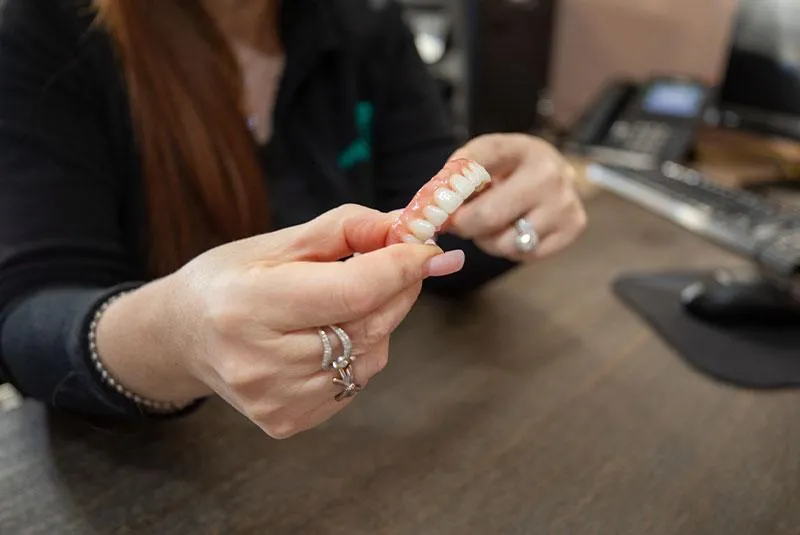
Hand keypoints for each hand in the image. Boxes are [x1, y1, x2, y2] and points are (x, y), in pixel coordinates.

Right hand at [98, 205, 463, 438]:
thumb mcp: (278, 241)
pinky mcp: (287, 421)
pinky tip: (332, 335)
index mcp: (249, 305)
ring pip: (370, 355)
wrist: (183, 338)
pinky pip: (356, 381)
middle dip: (398, 288)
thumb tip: (406, 229)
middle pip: (368, 324)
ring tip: (348, 300)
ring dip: (380, 321)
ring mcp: (275, 399)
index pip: (350, 291)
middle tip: (405, 262)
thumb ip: (346, 228)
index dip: (400, 268)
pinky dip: (361, 351)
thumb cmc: (228, 281)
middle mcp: (260, 362)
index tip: (431, 250)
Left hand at [448, 133, 586, 260]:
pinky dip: (513, 249)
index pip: (474, 169)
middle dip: (465, 226)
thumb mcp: (482, 157)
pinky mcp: (574, 226)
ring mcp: (565, 201)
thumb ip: (456, 176)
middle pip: (487, 217)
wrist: (550, 169)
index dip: (450, 195)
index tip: (437, 210)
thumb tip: (431, 207)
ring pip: (507, 242)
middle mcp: (549, 173)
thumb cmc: (508, 166)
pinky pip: (527, 254)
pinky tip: (514, 231)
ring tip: (492, 225)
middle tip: (459, 224)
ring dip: (489, 241)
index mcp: (520, 148)